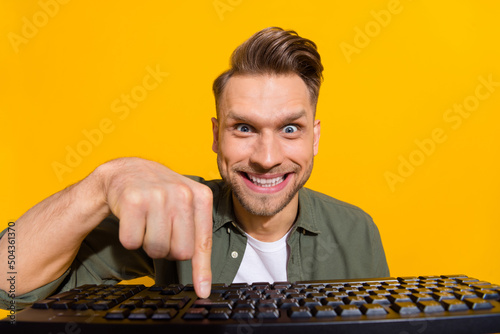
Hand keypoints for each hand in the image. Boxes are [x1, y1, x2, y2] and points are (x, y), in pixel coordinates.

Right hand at [99, 157, 212, 297]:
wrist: (127, 171)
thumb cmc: (160, 195)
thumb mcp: (185, 206)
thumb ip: (196, 238)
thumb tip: (203, 284)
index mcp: (201, 196)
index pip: (203, 242)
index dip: (202, 270)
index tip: (202, 290)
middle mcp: (182, 193)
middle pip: (180, 252)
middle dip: (168, 250)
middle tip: (161, 232)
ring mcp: (158, 195)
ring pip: (156, 249)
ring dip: (148, 244)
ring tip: (147, 223)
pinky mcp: (133, 200)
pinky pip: (131, 242)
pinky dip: (129, 237)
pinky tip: (132, 219)